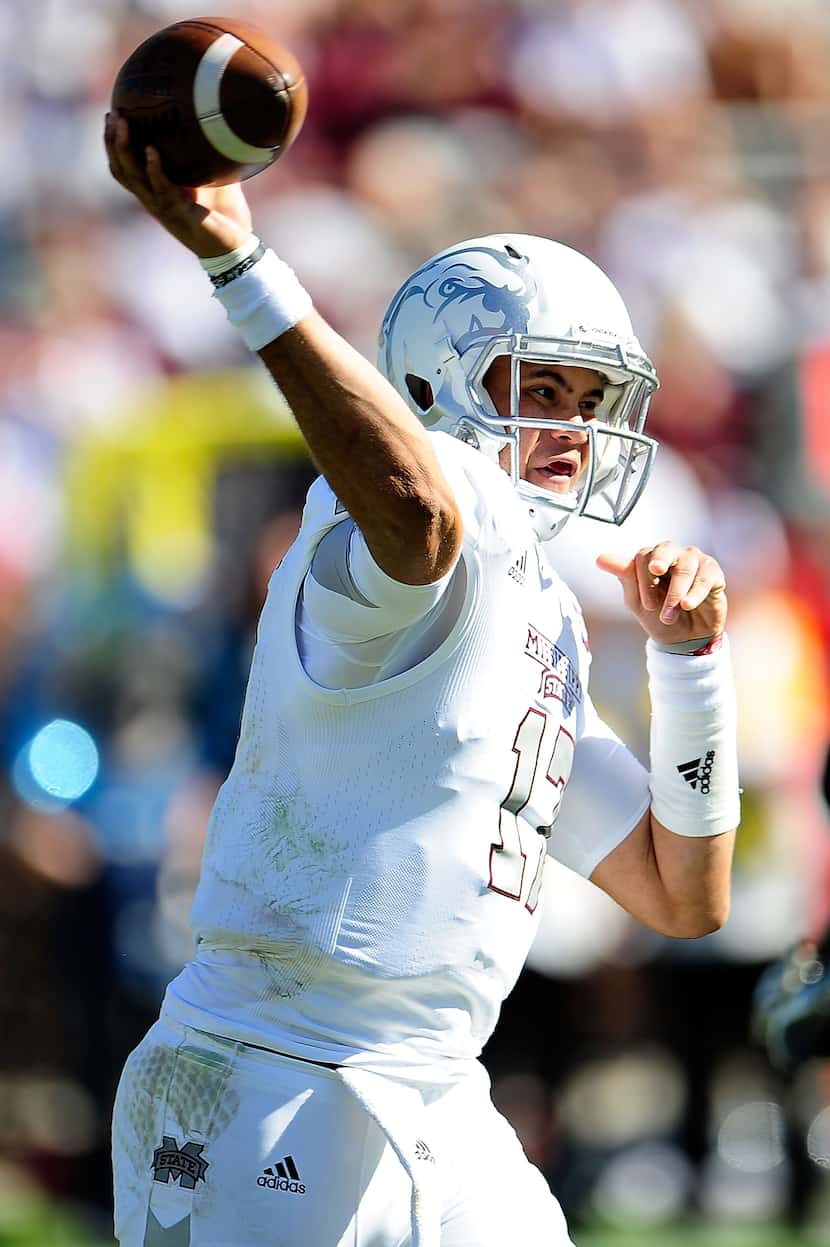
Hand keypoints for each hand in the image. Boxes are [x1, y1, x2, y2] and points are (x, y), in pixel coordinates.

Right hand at [104, 112, 252, 258]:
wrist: (236, 247)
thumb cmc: (224, 214)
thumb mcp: (213, 179)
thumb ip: (208, 155)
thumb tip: (216, 124)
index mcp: (156, 193)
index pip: (125, 168)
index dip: (113, 145)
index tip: (111, 116)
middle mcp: (154, 201)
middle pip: (121, 170)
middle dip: (111, 142)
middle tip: (111, 115)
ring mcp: (165, 208)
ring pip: (134, 178)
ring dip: (125, 149)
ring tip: (123, 124)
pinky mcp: (180, 215)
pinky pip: (162, 190)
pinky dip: (155, 170)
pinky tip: (152, 150)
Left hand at [596, 541, 726, 645]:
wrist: (683, 640)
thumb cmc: (659, 617)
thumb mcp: (637, 601)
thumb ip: (624, 577)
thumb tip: (600, 558)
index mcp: (652, 560)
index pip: (644, 556)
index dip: (643, 578)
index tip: (646, 604)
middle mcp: (673, 555)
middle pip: (666, 547)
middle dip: (660, 561)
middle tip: (657, 571)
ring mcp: (695, 562)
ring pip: (686, 565)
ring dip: (676, 592)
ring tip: (671, 615)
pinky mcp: (713, 574)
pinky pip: (705, 576)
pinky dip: (696, 592)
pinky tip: (688, 606)